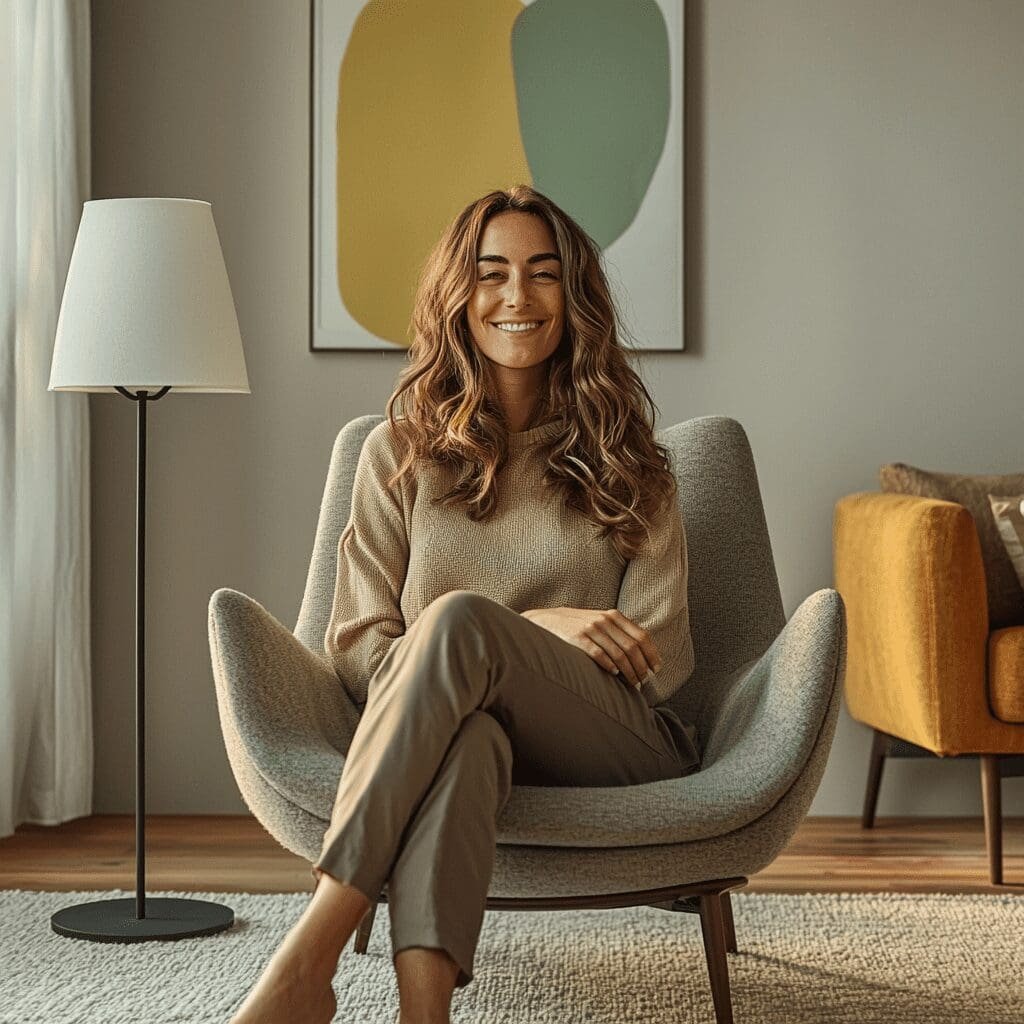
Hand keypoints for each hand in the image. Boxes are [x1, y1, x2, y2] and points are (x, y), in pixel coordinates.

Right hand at [521, 607, 661, 688]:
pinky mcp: (578, 639)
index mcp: (613, 616)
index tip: (656, 668)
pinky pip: (599, 655)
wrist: (546, 620)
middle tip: (643, 680)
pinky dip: (610, 666)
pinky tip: (614, 673)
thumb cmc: (577, 625)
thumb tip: (643, 652)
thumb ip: (618, 631)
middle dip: (641, 667)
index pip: (641, 636)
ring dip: (629, 672)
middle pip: (632, 647)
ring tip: (632, 683)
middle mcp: (604, 620)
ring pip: (619, 654)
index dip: (651, 654)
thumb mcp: (599, 621)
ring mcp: (591, 629)